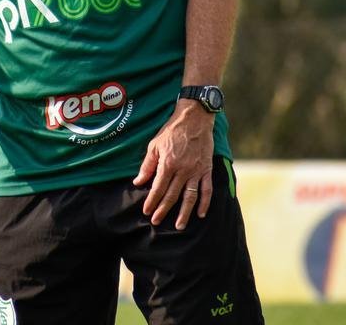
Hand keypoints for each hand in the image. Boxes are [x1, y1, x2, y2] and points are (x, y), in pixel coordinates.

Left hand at [132, 102, 213, 229]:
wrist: (194, 119)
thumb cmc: (172, 131)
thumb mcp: (154, 145)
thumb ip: (147, 165)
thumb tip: (138, 182)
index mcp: (168, 164)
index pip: (158, 188)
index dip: (151, 201)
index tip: (146, 211)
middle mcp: (182, 170)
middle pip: (172, 195)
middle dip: (163, 210)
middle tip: (156, 222)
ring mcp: (196, 171)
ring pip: (190, 196)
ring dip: (184, 213)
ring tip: (179, 226)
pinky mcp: (206, 169)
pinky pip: (207, 189)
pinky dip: (205, 203)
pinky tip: (201, 214)